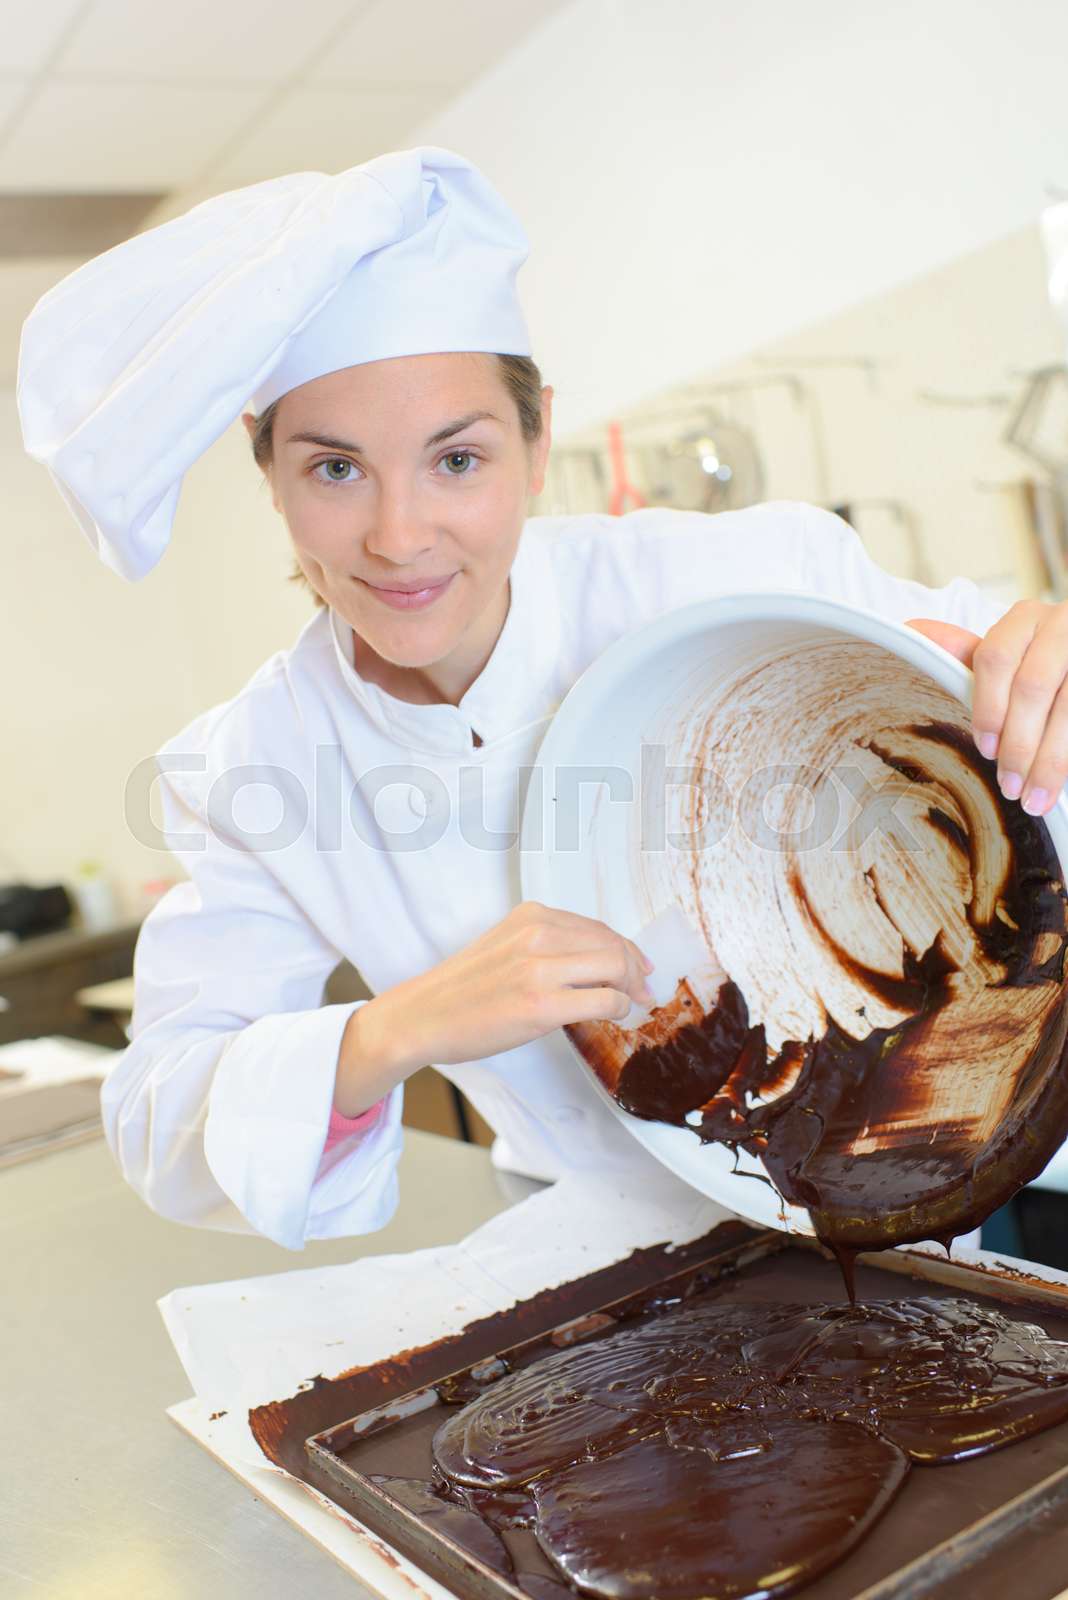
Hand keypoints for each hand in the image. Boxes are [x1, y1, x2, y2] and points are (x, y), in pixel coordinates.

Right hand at [346, 902, 654, 1097]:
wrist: (423, 1017)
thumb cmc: (463, 990)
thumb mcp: (505, 946)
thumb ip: (546, 945)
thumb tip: (599, 961)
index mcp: (530, 916)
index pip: (596, 926)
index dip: (625, 948)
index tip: (637, 967)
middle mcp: (537, 934)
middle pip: (612, 944)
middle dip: (634, 968)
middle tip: (641, 991)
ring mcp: (539, 969)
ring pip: (614, 967)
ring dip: (629, 988)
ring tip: (629, 1004)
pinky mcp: (540, 1005)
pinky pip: (604, 1000)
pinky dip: (618, 1008)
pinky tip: (612, 1017)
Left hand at [908, 600, 1067, 816]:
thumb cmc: (1035, 669)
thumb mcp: (1005, 662)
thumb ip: (965, 655)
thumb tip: (912, 631)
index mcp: (1024, 620)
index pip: (996, 659)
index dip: (988, 709)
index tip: (986, 750)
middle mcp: (1060, 625)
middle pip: (1033, 686)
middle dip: (1019, 743)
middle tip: (1009, 785)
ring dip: (1050, 759)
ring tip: (1034, 798)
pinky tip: (1061, 784)